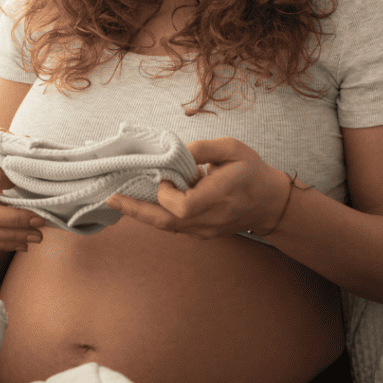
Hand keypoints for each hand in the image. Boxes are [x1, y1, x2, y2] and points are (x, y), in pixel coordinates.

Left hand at [105, 137, 290, 239]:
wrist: (270, 203)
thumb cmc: (252, 171)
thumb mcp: (232, 149)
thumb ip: (201, 148)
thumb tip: (172, 153)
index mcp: (220, 195)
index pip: (183, 206)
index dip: (167, 193)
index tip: (165, 177)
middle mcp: (211, 218)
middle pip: (167, 223)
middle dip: (136, 211)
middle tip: (112, 199)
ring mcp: (206, 230)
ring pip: (167, 227)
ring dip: (142, 214)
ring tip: (120, 201)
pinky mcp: (202, 233)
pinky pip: (174, 227)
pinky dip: (156, 216)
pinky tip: (143, 204)